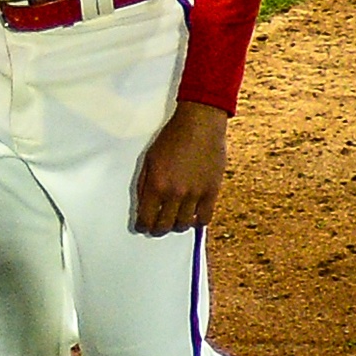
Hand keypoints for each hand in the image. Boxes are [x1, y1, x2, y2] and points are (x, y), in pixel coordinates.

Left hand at [132, 100, 230, 236]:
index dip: (142, 226)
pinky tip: (192, 217)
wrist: (199, 126)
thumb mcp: (149, 159)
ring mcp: (195, 194)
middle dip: (157, 230)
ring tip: (174, 221)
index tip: (142, 227)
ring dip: (177, 226)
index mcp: (156, 185)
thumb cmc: (172, 138)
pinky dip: (197, 221)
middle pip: (164, 226)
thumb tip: (143, 203)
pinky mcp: (212, 191)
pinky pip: (205, 217)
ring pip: (184, 224)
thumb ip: (144, 183)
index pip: (146, 218)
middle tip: (156, 228)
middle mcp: (175, 193)